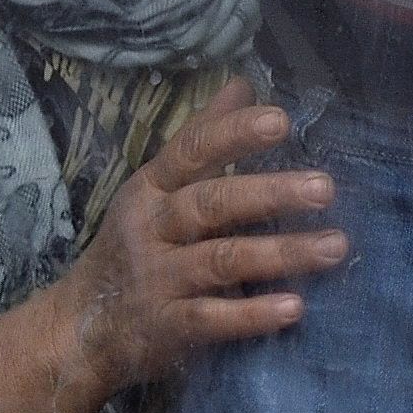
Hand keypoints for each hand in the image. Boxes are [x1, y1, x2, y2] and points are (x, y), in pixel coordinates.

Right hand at [56, 81, 348, 401]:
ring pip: (220, 260)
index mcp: (153, 188)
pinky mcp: (165, 327)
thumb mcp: (156, 188)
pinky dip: (251, 314)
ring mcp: (157, 278)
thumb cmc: (134, 246)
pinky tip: (294, 308)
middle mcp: (152, 228)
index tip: (281, 120)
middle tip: (327, 188)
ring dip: (280, 253)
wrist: (78, 329)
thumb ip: (201, 139)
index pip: (192, 151)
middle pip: (212, 203)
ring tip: (335, 246)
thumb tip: (243, 82)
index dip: (234, 134)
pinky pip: (210, 318)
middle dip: (271, 193)